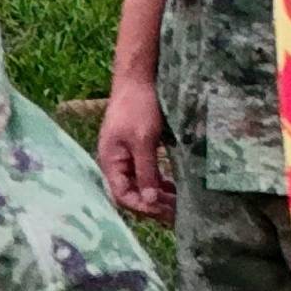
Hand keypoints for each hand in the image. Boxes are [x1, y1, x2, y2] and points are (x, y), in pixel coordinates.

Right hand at [98, 73, 168, 218]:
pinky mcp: (137, 149)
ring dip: (158, 195)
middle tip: (178, 213)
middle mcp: (115, 163)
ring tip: (179, 204)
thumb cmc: (138, 106)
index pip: (123, 196)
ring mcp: (126, 156)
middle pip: (132, 193)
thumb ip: (146, 171)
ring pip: (141, 185)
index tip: (166, 212)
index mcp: (110, 161)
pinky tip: (174, 188)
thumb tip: (149, 200)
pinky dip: (160, 182)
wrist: (138, 77)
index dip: (143, 206)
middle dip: (153, 205)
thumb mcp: (143, 140)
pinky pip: (147, 173)